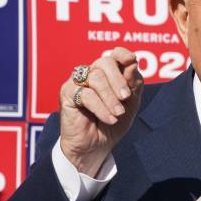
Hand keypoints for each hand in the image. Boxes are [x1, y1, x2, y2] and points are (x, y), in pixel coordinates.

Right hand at [59, 47, 143, 177]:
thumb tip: (133, 62)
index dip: (123, 54)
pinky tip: (110, 119)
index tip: (132, 60)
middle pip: (105, 62)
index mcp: (109, 73)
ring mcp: (78, 83)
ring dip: (111, 97)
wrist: (97, 146)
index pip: (114, 55)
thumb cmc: (114, 120)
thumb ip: (133, 83)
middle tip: (126, 97)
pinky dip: (101, 108)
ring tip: (118, 113)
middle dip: (119, 80)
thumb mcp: (131, 103)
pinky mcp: (67, 95)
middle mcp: (91, 73)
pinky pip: (86, 95)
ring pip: (96, 78)